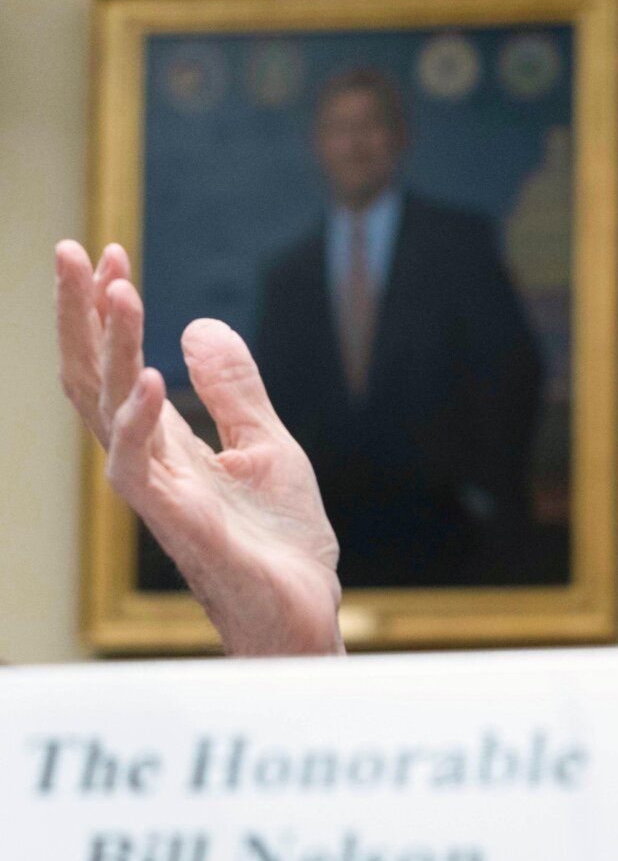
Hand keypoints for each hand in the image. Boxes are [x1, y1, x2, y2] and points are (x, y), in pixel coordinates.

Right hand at [55, 241, 344, 655]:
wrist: (301, 612)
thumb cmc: (279, 543)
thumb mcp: (268, 446)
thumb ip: (233, 391)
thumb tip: (198, 324)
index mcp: (166, 442)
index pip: (118, 365)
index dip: (108, 311)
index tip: (111, 251)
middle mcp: (147, 461)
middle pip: (94, 376)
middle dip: (82, 313)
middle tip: (74, 247)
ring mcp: (155, 491)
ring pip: (109, 408)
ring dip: (110, 346)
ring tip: (116, 287)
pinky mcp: (176, 521)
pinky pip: (138, 467)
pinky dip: (140, 420)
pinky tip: (151, 376)